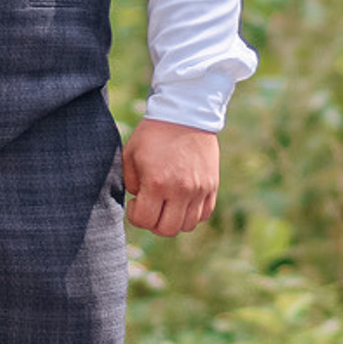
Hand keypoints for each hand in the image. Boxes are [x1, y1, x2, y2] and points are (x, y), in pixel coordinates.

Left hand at [123, 118, 218, 236]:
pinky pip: (204, 214)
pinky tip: (182, 200)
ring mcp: (199, 189)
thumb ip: (130, 182)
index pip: (144, 220)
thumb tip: (139, 200)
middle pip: (167, 229)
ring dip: (174, 219)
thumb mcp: (130, 154)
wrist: (185, 113)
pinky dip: (192, 213)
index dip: (135, 215)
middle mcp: (180, 190)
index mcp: (157, 183)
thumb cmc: (153, 134)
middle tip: (151, 206)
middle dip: (154, 222)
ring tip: (167, 203)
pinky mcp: (212, 185)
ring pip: (187, 225)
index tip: (135, 201)